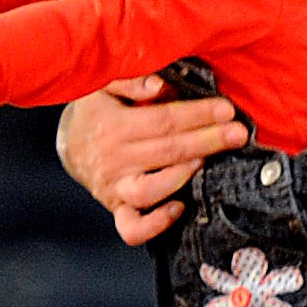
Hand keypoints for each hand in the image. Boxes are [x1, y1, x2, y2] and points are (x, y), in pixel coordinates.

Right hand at [57, 76, 250, 246]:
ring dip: (182, 176)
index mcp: (113, 125)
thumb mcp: (104, 84)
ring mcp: (114, 187)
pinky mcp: (117, 208)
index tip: (226, 110)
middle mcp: (114, 159)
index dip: (197, 115)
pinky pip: (132, 227)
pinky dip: (155, 224)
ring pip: (150, 190)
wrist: (68, 143)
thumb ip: (130, 79)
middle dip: (207, 141)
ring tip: (205, 161)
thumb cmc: (97, 110)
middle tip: (238, 134)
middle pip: (166, 151)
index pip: (163, 120)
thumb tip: (159, 85)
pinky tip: (179, 208)